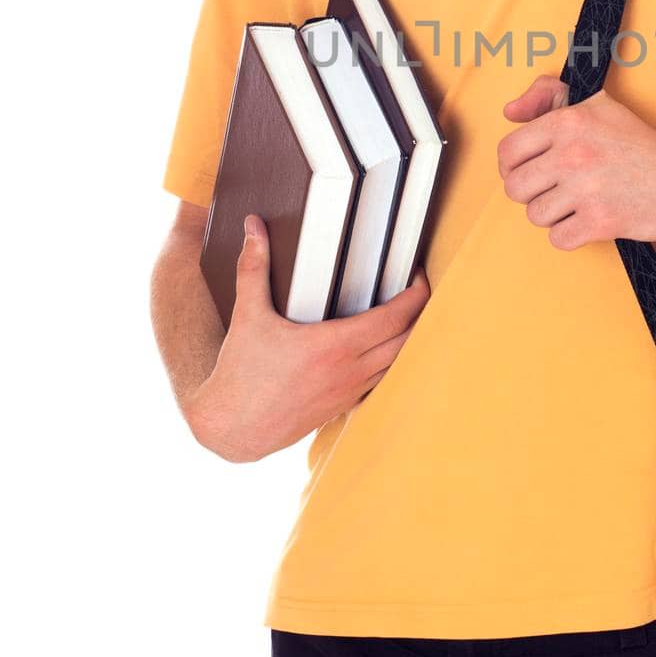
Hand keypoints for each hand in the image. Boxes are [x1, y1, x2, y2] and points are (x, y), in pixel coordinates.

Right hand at [185, 216, 429, 462]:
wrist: (233, 429)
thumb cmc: (241, 375)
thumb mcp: (248, 315)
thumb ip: (254, 267)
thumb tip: (253, 228)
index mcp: (334, 346)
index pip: (396, 317)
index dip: (417, 294)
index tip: (418, 276)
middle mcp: (350, 371)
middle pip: (409, 339)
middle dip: (421, 313)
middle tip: (418, 290)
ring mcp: (349, 392)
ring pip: (399, 364)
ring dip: (409, 339)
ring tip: (406, 315)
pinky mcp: (342, 407)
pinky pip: (381, 382)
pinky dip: (390, 363)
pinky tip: (382, 349)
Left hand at [497, 74, 655, 248]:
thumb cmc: (638, 141)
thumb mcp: (595, 104)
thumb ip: (547, 96)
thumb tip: (510, 112)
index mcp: (567, 122)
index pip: (508, 151)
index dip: (512, 165)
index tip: (528, 170)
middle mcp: (572, 154)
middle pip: (516, 188)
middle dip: (531, 192)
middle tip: (553, 189)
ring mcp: (585, 189)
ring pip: (535, 215)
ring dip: (553, 214)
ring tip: (576, 204)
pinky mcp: (600, 222)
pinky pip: (558, 238)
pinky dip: (570, 234)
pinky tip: (587, 220)